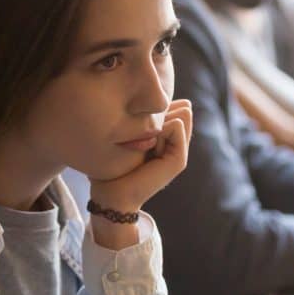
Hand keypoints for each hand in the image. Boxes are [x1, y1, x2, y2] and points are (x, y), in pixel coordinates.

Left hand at [89, 100, 191, 247]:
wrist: (112, 194)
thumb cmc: (114, 163)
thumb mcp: (130, 133)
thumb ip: (146, 117)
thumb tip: (169, 101)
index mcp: (167, 136)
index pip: (173, 103)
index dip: (152, 108)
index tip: (135, 132)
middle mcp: (177, 143)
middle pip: (177, 107)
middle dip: (156, 115)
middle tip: (141, 140)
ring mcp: (180, 152)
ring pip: (178, 114)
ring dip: (158, 123)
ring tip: (145, 146)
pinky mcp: (179, 159)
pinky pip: (176, 125)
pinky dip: (160, 130)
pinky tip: (150, 148)